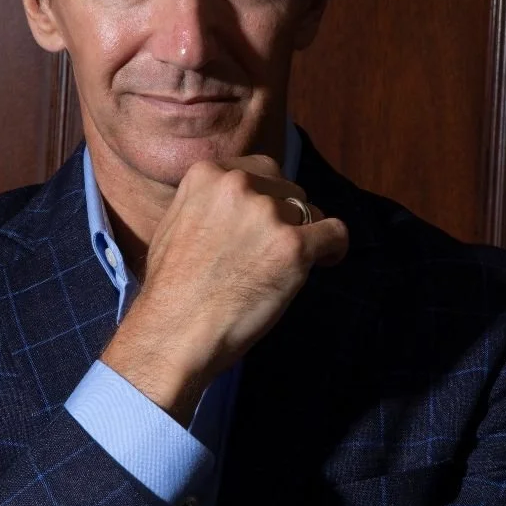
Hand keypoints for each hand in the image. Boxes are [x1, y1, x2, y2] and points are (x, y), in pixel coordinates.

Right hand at [101, 154, 348, 424]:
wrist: (173, 334)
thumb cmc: (170, 292)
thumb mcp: (175, 223)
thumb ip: (208, 202)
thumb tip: (242, 199)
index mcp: (207, 174)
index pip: (259, 171)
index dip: (267, 199)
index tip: (265, 225)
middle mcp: (238, 185)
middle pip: (287, 189)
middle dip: (285, 217)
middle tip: (271, 252)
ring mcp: (266, 214)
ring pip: (310, 213)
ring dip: (302, 238)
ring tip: (280, 270)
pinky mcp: (292, 246)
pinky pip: (335, 234)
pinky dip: (333, 250)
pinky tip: (324, 263)